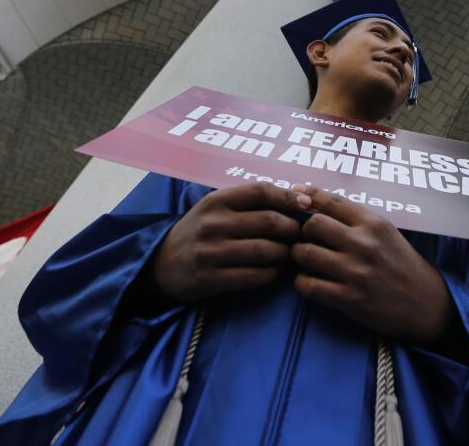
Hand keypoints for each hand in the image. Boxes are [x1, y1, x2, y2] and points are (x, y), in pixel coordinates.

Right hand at [151, 183, 310, 302]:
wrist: (163, 264)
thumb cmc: (200, 231)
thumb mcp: (216, 208)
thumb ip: (249, 202)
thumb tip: (298, 199)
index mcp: (217, 201)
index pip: (261, 191)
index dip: (289, 197)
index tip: (306, 205)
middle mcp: (213, 223)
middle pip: (270, 221)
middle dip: (293, 229)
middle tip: (300, 235)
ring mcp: (211, 251)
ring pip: (266, 250)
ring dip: (286, 253)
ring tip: (289, 254)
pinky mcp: (211, 278)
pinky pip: (255, 276)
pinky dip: (272, 273)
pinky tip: (275, 271)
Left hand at [289, 185, 454, 345]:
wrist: (425, 304)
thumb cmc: (403, 265)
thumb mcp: (387, 233)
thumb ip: (357, 220)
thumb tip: (317, 205)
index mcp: (374, 223)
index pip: (331, 201)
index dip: (308, 196)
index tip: (296, 196)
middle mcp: (363, 244)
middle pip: (312, 225)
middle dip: (302, 231)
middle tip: (306, 238)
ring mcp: (355, 272)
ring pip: (304, 253)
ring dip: (298, 255)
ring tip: (304, 259)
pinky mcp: (349, 298)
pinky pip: (308, 285)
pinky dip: (301, 283)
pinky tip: (308, 281)